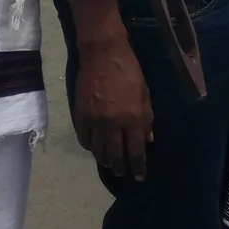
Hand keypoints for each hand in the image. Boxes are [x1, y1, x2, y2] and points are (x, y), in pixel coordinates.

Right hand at [69, 0, 153, 179]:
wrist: (103, 53)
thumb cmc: (129, 70)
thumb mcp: (145, 93)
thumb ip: (146, 118)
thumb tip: (148, 139)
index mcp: (132, 117)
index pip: (136, 150)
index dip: (138, 166)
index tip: (139, 176)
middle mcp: (113, 123)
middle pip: (115, 155)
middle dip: (121, 167)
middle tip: (123, 172)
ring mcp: (94, 120)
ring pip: (98, 150)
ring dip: (105, 160)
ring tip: (110, 164)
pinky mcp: (80, 114)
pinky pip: (84, 139)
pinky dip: (89, 147)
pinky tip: (94, 148)